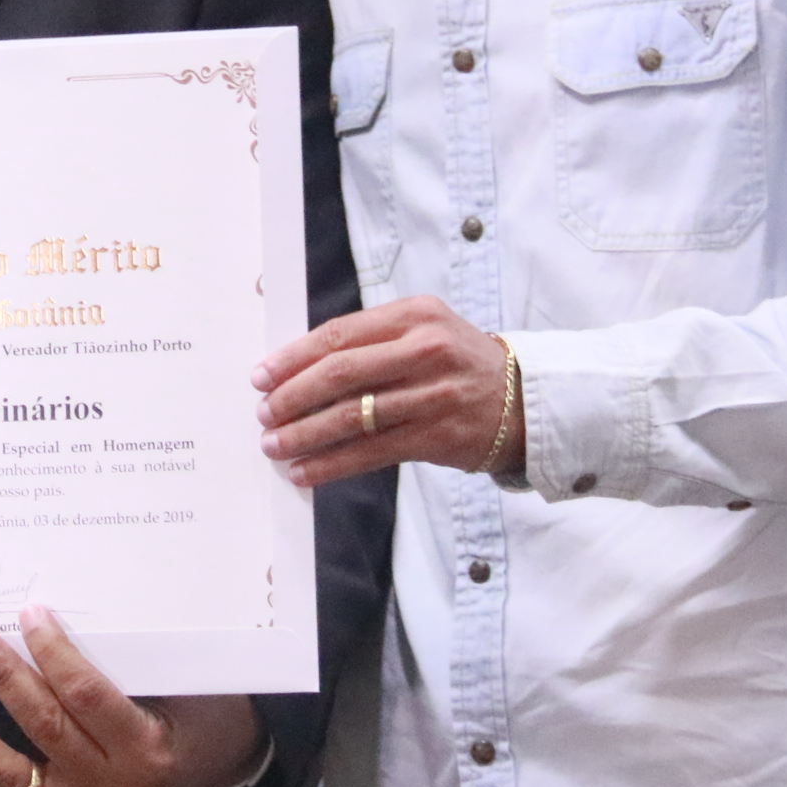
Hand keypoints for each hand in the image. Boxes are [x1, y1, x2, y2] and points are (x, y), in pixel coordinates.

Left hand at [0, 605, 266, 786]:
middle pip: (46, 726)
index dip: (54, 653)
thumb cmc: (203, 710)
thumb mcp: (182, 683)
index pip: (87, 696)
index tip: (32, 614)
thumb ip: (126, 664)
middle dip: (7, 678)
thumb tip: (53, 621)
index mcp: (149, 751)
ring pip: (14, 773)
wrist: (222, 766)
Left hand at [253, 294, 517, 485]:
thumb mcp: (423, 331)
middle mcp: (425, 349)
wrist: (524, 401)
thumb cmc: (458, 363)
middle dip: (292, 396)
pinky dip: (332, 464)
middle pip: (340, 373)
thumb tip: (298, 369)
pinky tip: (306, 471)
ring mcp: (433, 393)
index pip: (339, 334)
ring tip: (275, 445)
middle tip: (264, 414)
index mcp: (414, 315)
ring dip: (304, 434)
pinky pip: (371, 452)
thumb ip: (371, 341)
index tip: (262, 375)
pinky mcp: (437, 435)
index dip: (293, 358)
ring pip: (352, 416)